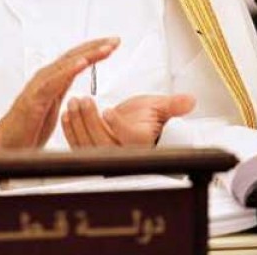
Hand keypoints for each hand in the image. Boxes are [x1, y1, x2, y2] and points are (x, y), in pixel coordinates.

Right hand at [0, 38, 118, 151]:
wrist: (8, 144)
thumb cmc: (30, 127)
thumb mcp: (53, 105)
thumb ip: (63, 91)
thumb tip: (79, 89)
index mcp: (53, 79)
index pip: (76, 59)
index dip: (95, 50)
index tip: (113, 44)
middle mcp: (46, 77)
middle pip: (74, 56)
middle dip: (96, 47)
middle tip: (115, 41)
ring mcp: (39, 85)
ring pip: (66, 65)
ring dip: (88, 55)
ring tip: (105, 49)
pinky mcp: (35, 98)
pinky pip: (54, 81)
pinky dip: (69, 70)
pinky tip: (82, 63)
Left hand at [62, 94, 195, 148]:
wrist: (138, 126)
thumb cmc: (149, 117)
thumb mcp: (161, 107)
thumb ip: (174, 105)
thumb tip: (189, 101)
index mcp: (142, 143)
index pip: (129, 139)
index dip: (117, 126)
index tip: (109, 110)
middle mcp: (123, 154)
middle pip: (104, 142)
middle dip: (90, 120)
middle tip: (83, 100)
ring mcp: (106, 155)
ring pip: (88, 144)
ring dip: (77, 123)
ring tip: (74, 102)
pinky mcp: (91, 153)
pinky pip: (78, 146)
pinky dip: (70, 131)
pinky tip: (67, 114)